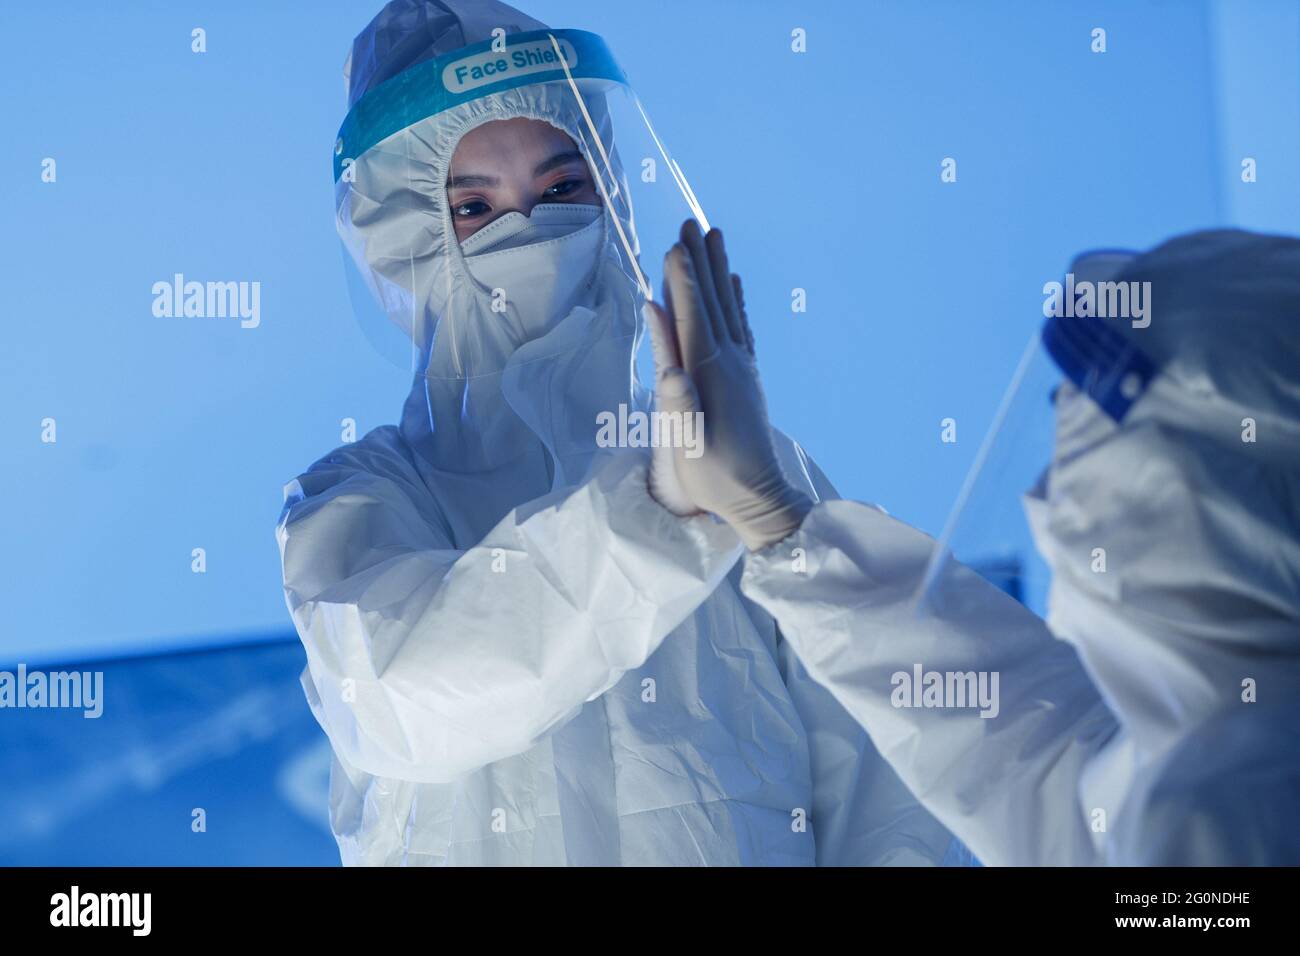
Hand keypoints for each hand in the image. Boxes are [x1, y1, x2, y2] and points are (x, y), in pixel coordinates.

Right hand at [644, 220, 811, 550]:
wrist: (759, 497)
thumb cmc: (714, 475)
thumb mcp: (687, 441)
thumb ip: (677, 395)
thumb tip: (667, 355)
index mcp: (709, 374)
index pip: (692, 316)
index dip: (682, 281)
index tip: (673, 244)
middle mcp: (730, 362)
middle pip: (712, 300)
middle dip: (699, 261)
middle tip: (691, 221)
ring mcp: (743, 367)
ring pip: (729, 306)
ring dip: (718, 269)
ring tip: (713, 235)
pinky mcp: (748, 377)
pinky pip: (741, 325)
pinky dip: (735, 298)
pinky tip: (734, 283)